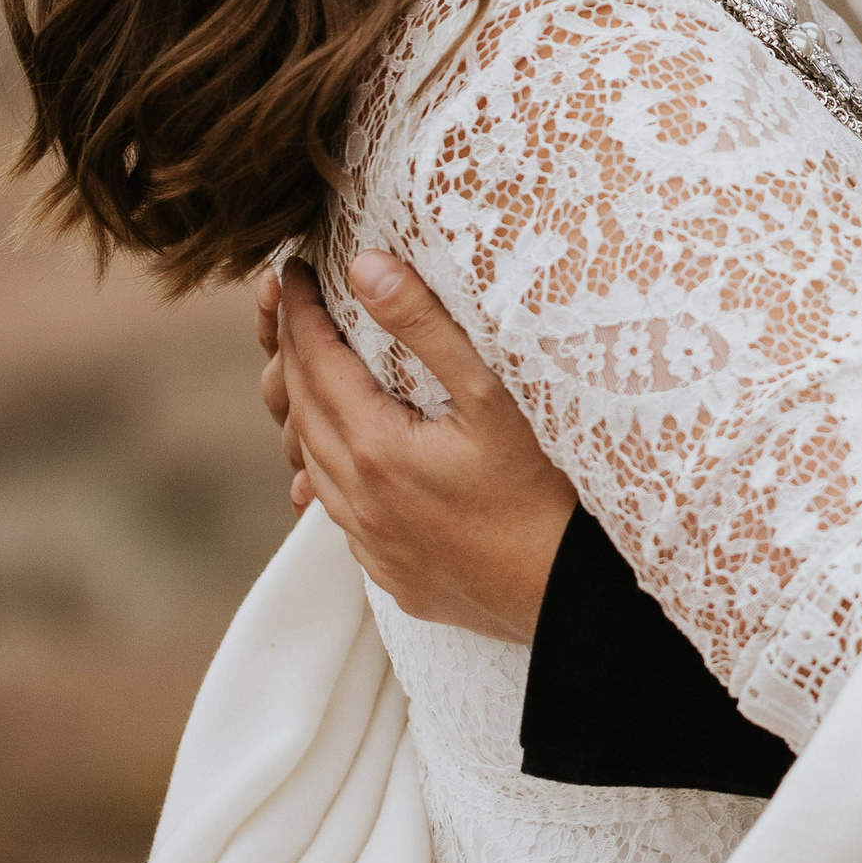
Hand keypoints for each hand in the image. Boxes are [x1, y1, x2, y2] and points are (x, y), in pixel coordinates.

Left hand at [257, 254, 576, 641]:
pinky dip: (330, 470)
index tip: (290, 273)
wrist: (571, 594)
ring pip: (313, 465)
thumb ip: (425, 326)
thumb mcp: (491, 393)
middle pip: (304, 411)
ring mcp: (373, 544)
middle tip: (292, 307)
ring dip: (306, 411)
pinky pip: (339, 512)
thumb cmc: (545, 491)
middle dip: (294, 351)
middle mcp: (359, 501)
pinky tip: (347, 457)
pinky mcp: (392, 572)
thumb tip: (364, 268)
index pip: (316, 364)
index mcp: (376, 449)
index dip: (300, 313)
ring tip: (312, 370)